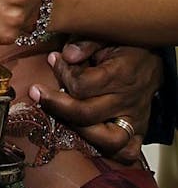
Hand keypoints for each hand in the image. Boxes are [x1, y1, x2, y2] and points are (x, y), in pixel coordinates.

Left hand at [28, 39, 160, 162]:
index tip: (54, 60)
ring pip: (106, 140)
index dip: (63, 73)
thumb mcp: (105, 34)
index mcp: (121, 74)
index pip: (82, 85)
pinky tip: (86, 137)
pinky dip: (106, 150)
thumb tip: (66, 55)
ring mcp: (135, 120)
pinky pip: (126, 153)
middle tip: (36, 92)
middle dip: (56, 104)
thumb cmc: (124, 46)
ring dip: (77, 129)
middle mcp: (129, 101)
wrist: (151, 60)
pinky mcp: (139, 132)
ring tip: (58, 114)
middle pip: (87, 114)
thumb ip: (84, 42)